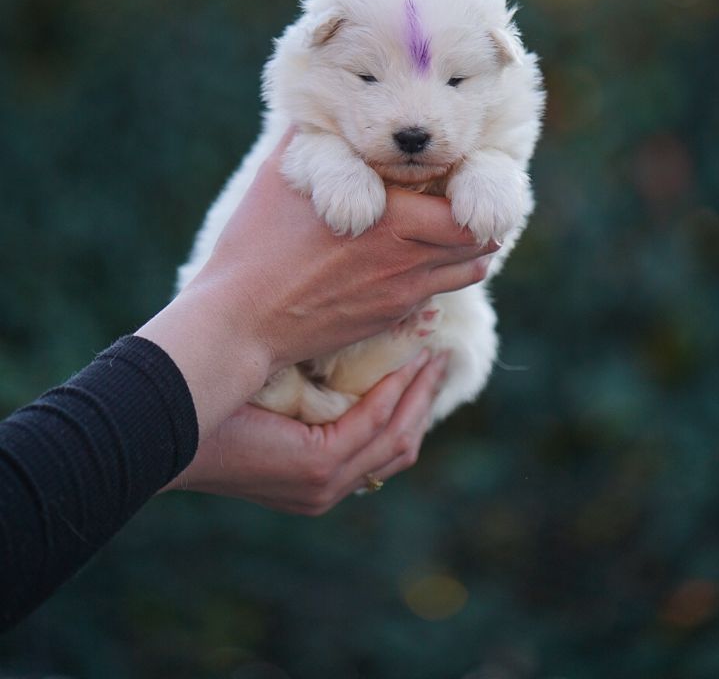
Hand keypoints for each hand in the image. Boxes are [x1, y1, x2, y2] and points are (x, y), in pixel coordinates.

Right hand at [138, 132, 495, 438]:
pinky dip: (441, 274)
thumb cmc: (256, 246)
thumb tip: (320, 99)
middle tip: (466, 199)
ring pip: (468, 273)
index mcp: (391, 219)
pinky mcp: (388, 319)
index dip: (474, 190)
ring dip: (468, 250)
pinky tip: (417, 258)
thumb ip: (313, 135)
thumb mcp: (283, 176)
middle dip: (481, 220)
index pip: (467, 209)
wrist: (241, 322)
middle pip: (480, 243)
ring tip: (451, 229)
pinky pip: (436, 294)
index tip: (461, 174)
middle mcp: (406, 260)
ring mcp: (401, 296)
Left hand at [164, 350, 448, 513]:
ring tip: (431, 353)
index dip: (411, 405)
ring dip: (420, 394)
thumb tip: (342, 342)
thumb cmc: (213, 399)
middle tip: (439, 354)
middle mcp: (327, 488)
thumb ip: (311, 386)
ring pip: (398, 438)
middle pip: (401, 446)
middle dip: (425, 399)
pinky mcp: (317, 467)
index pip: (382, 446)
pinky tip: (405, 361)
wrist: (167, 421)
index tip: (425, 362)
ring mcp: (324, 484)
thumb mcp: (275, 392)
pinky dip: (395, 393)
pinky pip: (373, 426)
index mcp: (316, 478)